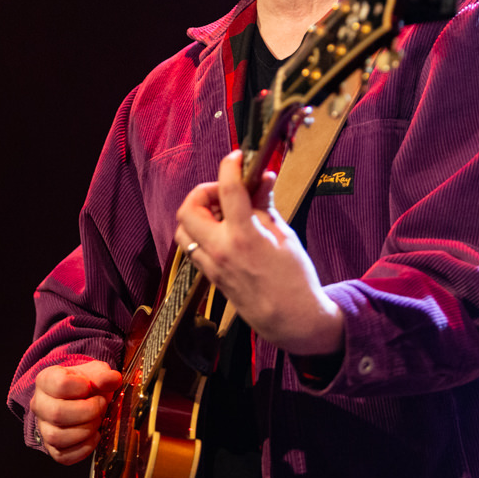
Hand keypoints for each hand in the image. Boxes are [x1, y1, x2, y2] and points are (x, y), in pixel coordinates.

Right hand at [31, 359, 122, 464]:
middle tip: (101, 406)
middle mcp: (39, 405)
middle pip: (57, 414)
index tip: (90, 387)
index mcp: (46, 380)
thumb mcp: (94, 372)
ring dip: (86, 431)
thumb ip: (103, 375)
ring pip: (57, 437)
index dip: (82, 387)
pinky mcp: (52, 448)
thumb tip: (113, 380)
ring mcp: (43, 429)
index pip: (60, 384)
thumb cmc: (85, 384)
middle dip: (88, 412)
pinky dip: (85, 448)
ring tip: (97, 420)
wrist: (80, 398)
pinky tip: (94, 435)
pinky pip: (64, 456)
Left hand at [174, 150, 344, 356]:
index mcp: (244, 236)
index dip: (230, 165)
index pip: (228, 189)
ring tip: (223, 211)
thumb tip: (263, 178)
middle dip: (204, 191)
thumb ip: (266, 204)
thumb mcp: (285, 235)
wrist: (292, 319)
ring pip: (183, 229)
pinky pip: (192, 247)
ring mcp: (212, 265)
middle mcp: (221, 249)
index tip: (237, 158)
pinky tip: (223, 230)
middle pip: (189, 208)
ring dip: (198, 212)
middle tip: (226, 191)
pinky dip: (201, 231)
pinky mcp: (210, 276)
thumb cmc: (295, 279)